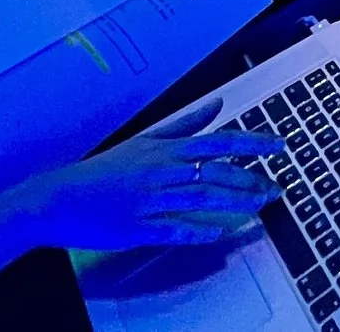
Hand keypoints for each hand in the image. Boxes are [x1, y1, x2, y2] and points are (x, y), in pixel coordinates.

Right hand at [4, 98, 282, 251]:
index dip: (252, 142)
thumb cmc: (104, 170)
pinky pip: (175, 230)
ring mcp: (151, 201)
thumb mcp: (146, 141)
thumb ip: (185, 125)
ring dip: (234, 204)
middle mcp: (162, 172)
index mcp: (166, 149)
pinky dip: (199, 232)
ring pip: (202, 200)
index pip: (219, 141)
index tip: (279, 145)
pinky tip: (220, 234)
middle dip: (251, 179)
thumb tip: (217, 105)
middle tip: (275, 187)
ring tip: (259, 207)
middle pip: (216, 173)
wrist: (60, 197)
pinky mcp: (139, 228)